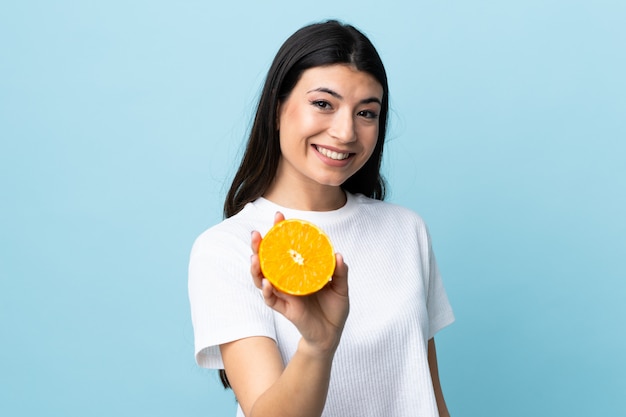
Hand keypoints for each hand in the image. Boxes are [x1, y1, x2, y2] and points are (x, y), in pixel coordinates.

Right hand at [250, 212, 349, 355]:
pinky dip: (267, 291)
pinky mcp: (285, 309)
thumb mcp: (341, 287)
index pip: (286, 247)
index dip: (280, 233)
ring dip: (256, 268)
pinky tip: (266, 283)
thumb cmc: (334, 307)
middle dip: (259, 246)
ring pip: (262, 278)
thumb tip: (338, 256)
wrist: (332, 333)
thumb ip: (340, 271)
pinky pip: (271, 300)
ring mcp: (284, 294)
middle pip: (267, 260)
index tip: (278, 217)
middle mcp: (287, 279)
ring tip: (254, 257)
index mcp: (299, 270)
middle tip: (256, 234)